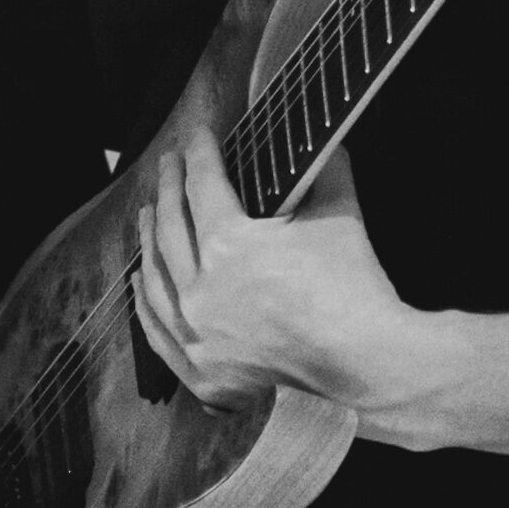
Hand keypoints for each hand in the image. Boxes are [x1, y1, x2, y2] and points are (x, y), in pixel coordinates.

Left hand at [133, 130, 414, 413]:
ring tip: (147, 212)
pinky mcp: (205, 372)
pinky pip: (160, 332)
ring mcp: (199, 336)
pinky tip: (141, 283)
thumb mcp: (339, 212)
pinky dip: (146, 304)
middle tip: (169, 163)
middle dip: (168, 187)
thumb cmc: (354, 289)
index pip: (203, 185)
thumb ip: (324, 171)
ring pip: (157, 279)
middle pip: (170, 228)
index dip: (200, 154)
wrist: (368, 364)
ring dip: (148, 240)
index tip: (198, 135)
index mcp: (228, 246)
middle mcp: (201, 291)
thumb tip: (324, 145)